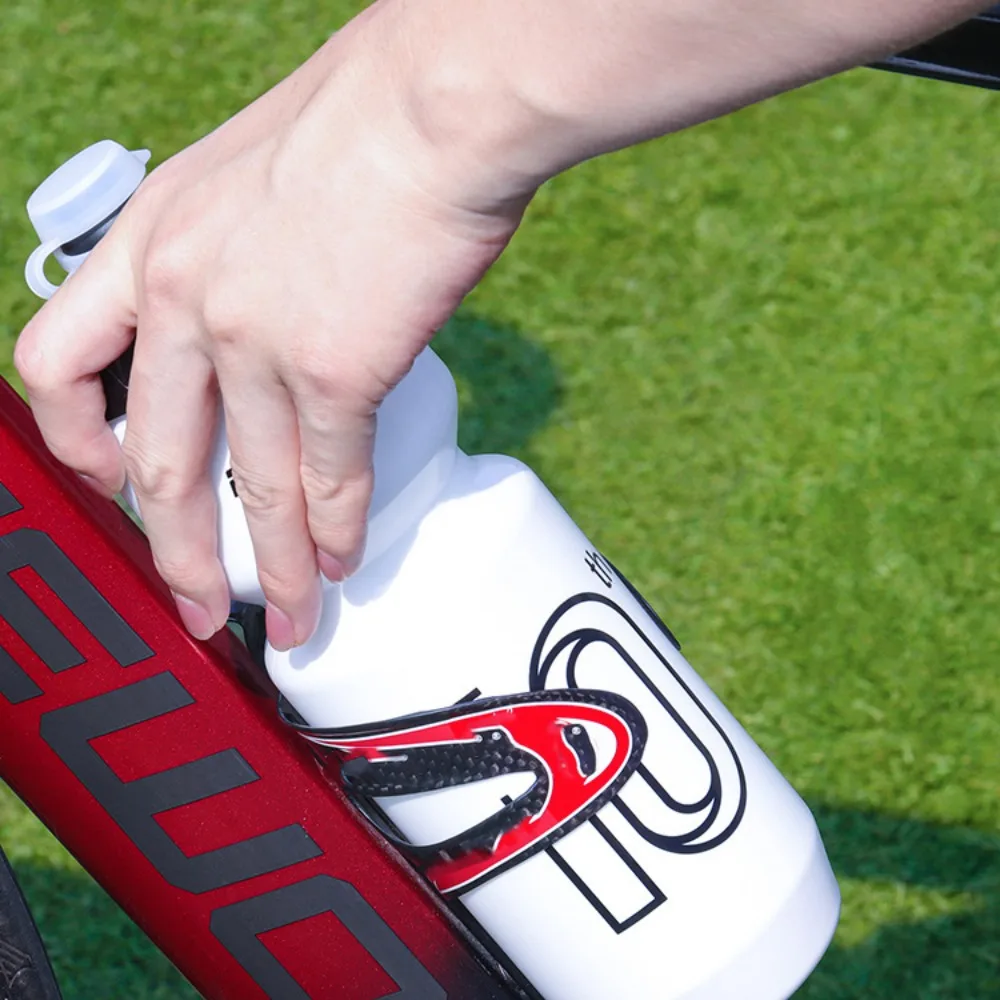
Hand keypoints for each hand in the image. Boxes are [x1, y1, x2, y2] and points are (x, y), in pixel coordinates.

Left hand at [14, 5, 529, 649]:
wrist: (436, 105)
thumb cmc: (365, 123)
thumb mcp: (248, 174)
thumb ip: (234, 254)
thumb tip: (267, 308)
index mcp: (150, 239)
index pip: (61, 361)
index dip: (81, 440)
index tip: (118, 477)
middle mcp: (182, 296)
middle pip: (157, 463)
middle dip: (176, 552)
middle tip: (194, 601)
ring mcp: (251, 338)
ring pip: (247, 489)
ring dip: (271, 567)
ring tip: (288, 615)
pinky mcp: (330, 367)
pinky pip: (325, 476)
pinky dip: (333, 529)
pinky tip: (342, 559)